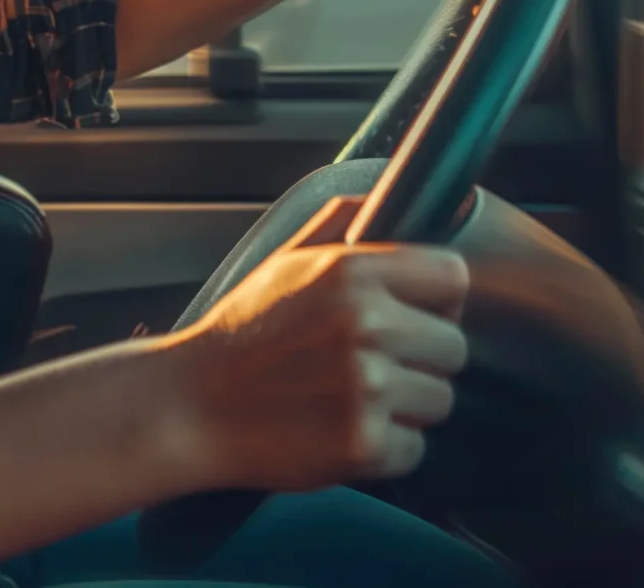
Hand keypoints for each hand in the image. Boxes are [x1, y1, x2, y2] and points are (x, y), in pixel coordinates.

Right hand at [157, 196, 470, 492]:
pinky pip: (415, 449)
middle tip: (374, 365)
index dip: (437, 300)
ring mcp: (367, 388)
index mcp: (352, 271)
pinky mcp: (363, 445)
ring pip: (440, 400)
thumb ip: (344, 221)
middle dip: (422, 360)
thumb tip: (392, 194)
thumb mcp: (286, 260)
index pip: (453, 277)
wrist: (189, 406)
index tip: (414, 315)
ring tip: (354, 399)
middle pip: (454, 347)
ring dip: (406, 407)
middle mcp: (366, 325)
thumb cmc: (241, 334)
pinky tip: (343, 431)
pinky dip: (386, 449)